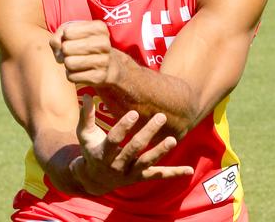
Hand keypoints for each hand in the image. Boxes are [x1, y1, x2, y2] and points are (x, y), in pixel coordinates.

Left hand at [50, 20, 120, 85]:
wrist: (108, 64)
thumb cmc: (86, 44)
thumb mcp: (75, 32)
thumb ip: (59, 33)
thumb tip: (57, 45)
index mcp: (99, 28)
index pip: (67, 32)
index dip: (65, 37)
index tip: (73, 40)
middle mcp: (104, 43)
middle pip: (66, 48)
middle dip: (65, 51)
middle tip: (74, 52)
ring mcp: (104, 61)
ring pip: (69, 63)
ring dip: (68, 63)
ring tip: (77, 61)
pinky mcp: (99, 77)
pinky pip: (72, 76)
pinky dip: (71, 74)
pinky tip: (80, 71)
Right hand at [70, 95, 193, 195]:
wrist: (94, 179)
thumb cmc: (89, 150)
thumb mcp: (84, 134)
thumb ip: (86, 115)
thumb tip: (87, 94)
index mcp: (103, 153)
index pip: (114, 139)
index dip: (123, 126)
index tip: (134, 112)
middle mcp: (117, 165)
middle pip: (134, 148)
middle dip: (147, 133)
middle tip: (160, 117)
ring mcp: (130, 173)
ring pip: (147, 162)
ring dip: (160, 151)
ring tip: (173, 139)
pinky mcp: (140, 177)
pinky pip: (158, 175)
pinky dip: (174, 173)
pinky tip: (189, 170)